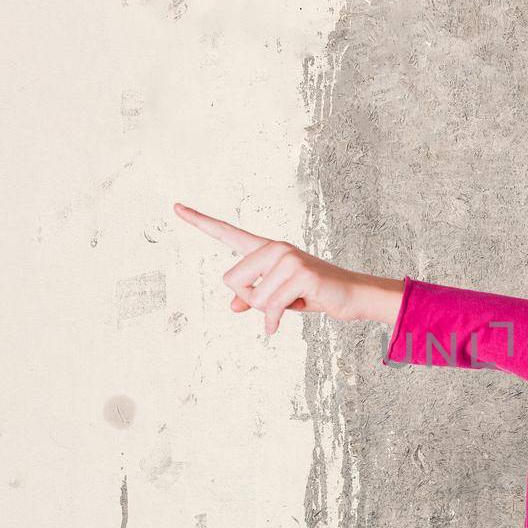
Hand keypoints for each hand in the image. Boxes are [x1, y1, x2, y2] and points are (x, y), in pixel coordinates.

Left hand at [174, 202, 384, 332]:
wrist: (352, 294)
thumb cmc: (314, 293)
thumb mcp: (279, 297)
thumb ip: (254, 297)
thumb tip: (234, 306)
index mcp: (266, 249)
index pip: (227, 233)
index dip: (199, 221)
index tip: (175, 207)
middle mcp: (274, 248)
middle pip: (232, 280)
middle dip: (250, 299)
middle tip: (277, 301)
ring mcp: (287, 258)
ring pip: (254, 298)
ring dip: (271, 311)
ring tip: (294, 302)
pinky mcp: (300, 273)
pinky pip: (272, 307)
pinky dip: (276, 320)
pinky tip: (291, 316)